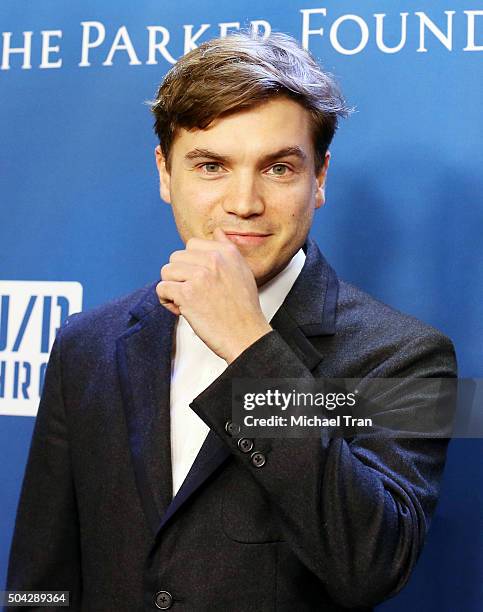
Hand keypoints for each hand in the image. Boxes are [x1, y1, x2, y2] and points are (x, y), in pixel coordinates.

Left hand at [156, 228, 272, 362]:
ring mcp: (200, 275)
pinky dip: (166, 301)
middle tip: (192, 294)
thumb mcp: (243, 271)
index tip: (199, 279)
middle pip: (176, 257)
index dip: (190, 263)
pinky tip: (181, 310)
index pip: (192, 244)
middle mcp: (214, 260)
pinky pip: (162, 288)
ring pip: (166, 272)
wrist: (246, 335)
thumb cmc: (244, 309)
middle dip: (179, 276)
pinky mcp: (187, 293)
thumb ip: (227, 249)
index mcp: (227, 252)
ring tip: (186, 302)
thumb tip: (217, 231)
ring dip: (172, 288)